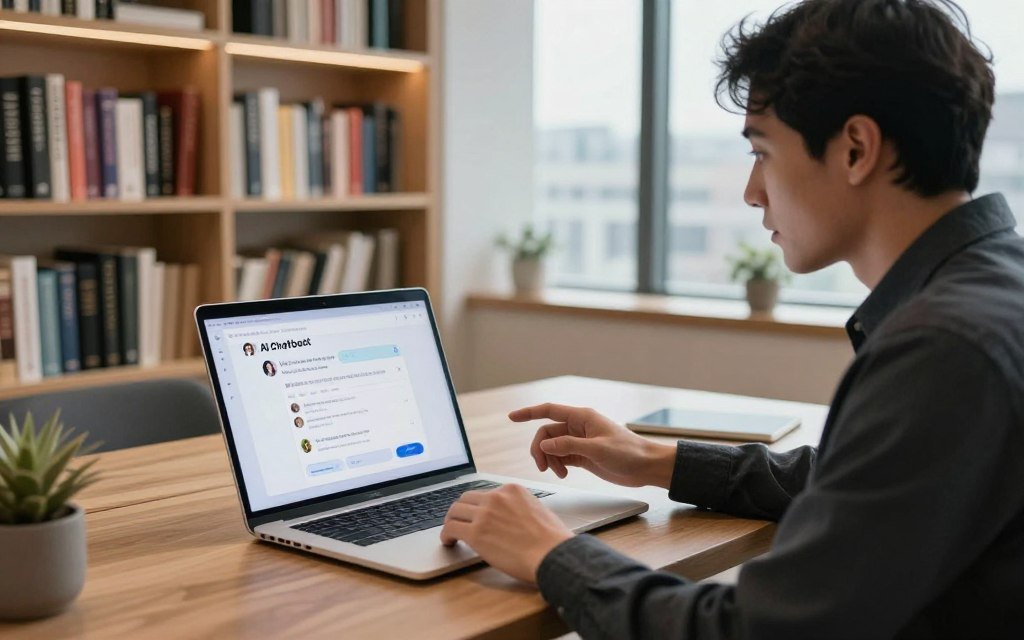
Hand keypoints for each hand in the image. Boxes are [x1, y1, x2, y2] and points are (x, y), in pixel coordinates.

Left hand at [440, 484, 572, 583]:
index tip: (474, 515)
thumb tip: (508, 517)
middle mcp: (496, 497)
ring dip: (451, 522)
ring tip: (451, 533)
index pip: (485, 493)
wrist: (552, 554)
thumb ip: (519, 508)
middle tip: (458, 522)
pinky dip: (446, 535)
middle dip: (461, 511)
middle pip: (466, 499)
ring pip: (454, 511)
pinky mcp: (476, 533)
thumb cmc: (551, 540)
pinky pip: (450, 528)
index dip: (477, 506)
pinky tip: (449, 542)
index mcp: (512, 490)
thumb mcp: (537, 510)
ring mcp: (484, 514)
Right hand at [510, 403, 675, 487]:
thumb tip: (545, 446)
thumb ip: (569, 446)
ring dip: (549, 459)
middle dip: (540, 449)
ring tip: (557, 473)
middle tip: (543, 467)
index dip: (528, 413)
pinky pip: (560, 457)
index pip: (548, 411)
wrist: (646, 467)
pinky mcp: (583, 455)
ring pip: (552, 447)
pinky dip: (557, 465)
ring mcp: (580, 442)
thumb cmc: (629, 453)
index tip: (511, 417)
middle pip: (547, 433)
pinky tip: (562, 473)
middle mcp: (578, 427)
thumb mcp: (597, 449)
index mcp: (582, 417)